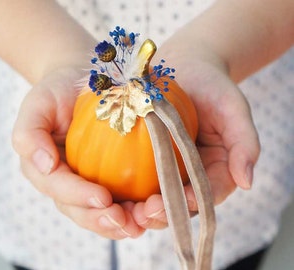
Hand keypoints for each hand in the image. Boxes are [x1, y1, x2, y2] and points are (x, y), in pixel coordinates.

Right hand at [12, 67, 144, 238]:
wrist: (84, 82)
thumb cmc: (59, 93)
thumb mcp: (39, 105)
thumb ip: (30, 133)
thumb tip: (45, 165)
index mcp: (48, 171)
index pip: (60, 189)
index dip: (79, 197)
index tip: (103, 198)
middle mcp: (70, 185)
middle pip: (83, 212)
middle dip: (105, 221)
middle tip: (127, 222)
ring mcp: (93, 185)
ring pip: (106, 215)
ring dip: (127, 223)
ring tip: (146, 220)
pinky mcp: (117, 182)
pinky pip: (128, 202)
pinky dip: (142, 211)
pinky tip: (158, 209)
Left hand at [131, 37, 260, 228]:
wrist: (184, 68)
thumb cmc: (212, 86)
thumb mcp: (233, 109)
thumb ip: (244, 143)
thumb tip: (247, 182)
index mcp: (216, 170)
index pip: (207, 195)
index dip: (191, 204)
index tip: (174, 203)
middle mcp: (191, 175)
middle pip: (178, 205)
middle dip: (162, 214)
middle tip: (143, 213)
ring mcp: (168, 169)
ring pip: (156, 198)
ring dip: (140, 209)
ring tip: (125, 209)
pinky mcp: (146, 160)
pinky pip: (136, 179)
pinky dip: (126, 189)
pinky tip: (110, 189)